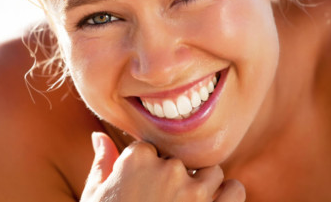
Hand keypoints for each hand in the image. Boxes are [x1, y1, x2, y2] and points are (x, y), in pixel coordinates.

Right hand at [81, 132, 244, 201]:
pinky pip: (235, 191)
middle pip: (180, 161)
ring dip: (203, 186)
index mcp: (137, 159)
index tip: (141, 190)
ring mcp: (193, 191)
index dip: (147, 170)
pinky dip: (228, 197)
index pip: (151, 149)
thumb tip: (99, 136)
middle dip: (173, 179)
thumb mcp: (95, 195)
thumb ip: (102, 162)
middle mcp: (168, 168)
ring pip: (211, 173)